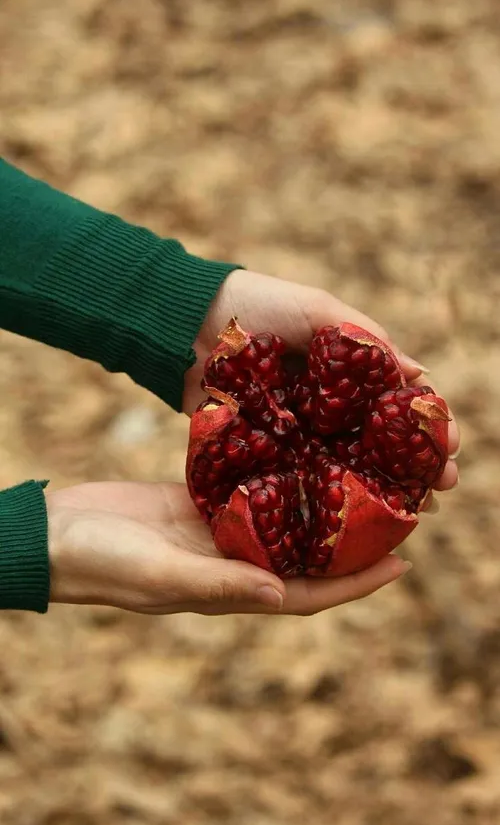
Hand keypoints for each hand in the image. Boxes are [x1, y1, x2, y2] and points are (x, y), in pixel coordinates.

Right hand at [47, 481, 409, 615]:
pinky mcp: (196, 499)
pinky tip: (301, 449)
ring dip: (319, 502)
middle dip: (349, 538)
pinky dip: (276, 474)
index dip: (356, 583)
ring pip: (281, 517)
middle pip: (305, 553)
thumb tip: (283, 592)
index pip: (307, 592)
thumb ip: (219, 583)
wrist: (56, 535)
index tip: (402, 564)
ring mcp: (214, 529)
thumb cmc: (103, 562)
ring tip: (358, 475)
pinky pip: (247, 486)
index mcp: (230, 587)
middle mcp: (231, 560)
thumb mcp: (161, 575)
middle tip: (394, 510)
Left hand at [184, 269, 458, 490]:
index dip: (426, 424)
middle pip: (378, 443)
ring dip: (380, 491)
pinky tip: (350, 519)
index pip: (396, 403)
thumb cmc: (257, 305)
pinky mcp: (263, 450)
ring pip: (346, 467)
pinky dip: (325, 498)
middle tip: (442, 487)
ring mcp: (296, 432)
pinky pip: (299, 477)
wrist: (188, 322)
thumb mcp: (317, 310)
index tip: (450, 444)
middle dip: (415, 466)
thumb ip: (365, 339)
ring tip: (413, 511)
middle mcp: (325, 407)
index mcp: (344, 373)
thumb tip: (420, 374)